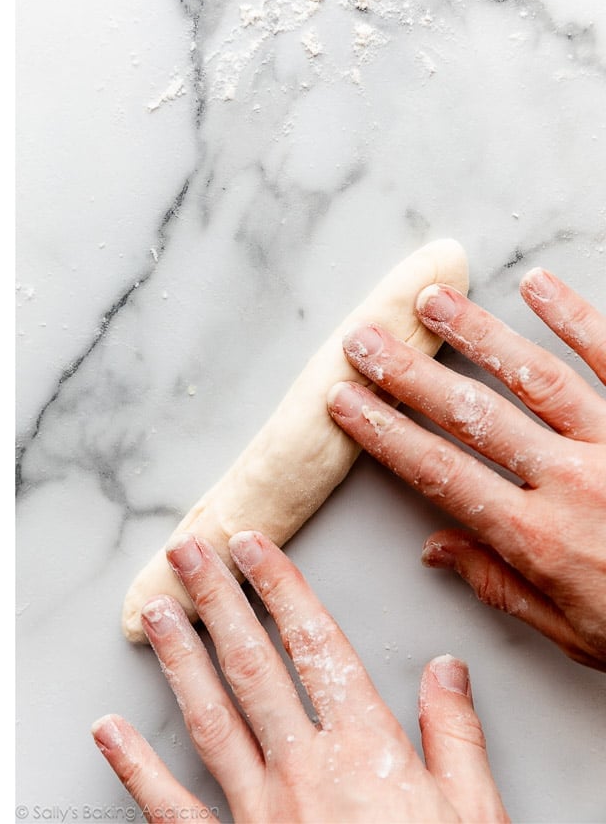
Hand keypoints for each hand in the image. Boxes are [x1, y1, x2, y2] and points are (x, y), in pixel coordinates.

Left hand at [93, 533, 506, 821]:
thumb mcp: (476, 815)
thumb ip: (456, 738)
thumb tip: (445, 669)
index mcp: (367, 754)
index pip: (317, 649)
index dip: (281, 590)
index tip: (252, 547)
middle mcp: (306, 772)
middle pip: (253, 668)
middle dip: (218, 603)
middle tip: (187, 553)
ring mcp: (262, 813)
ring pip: (212, 720)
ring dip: (179, 661)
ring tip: (155, 612)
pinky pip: (173, 810)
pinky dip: (136, 769)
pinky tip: (107, 731)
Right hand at [329, 268, 605, 669]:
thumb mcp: (575, 634)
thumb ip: (500, 584)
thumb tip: (433, 547)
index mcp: (539, 537)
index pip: (439, 474)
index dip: (384, 434)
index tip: (344, 403)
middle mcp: (571, 482)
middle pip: (471, 416)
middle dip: (408, 377)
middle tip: (364, 343)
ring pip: (534, 377)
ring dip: (476, 335)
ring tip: (430, 302)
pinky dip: (576, 318)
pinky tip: (536, 286)